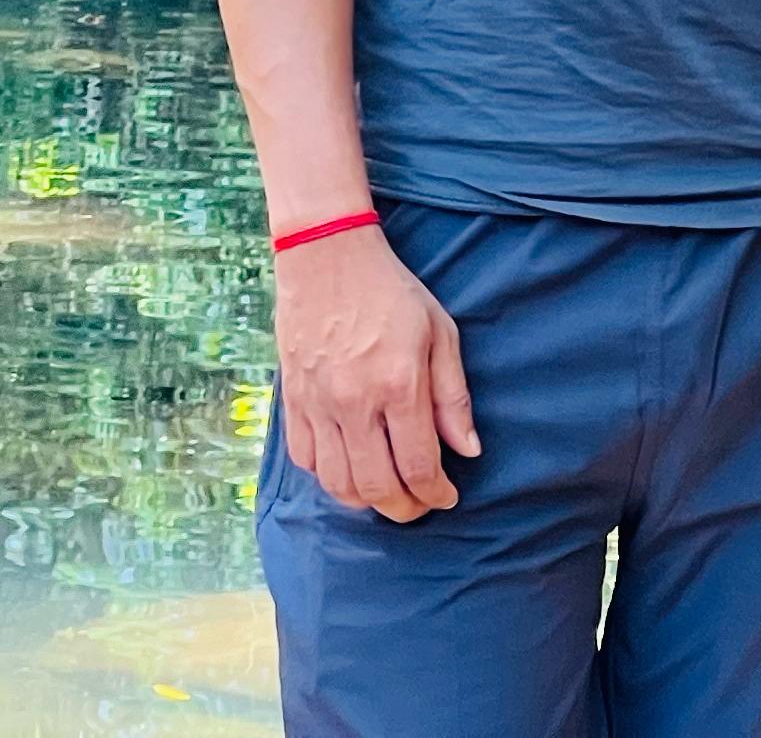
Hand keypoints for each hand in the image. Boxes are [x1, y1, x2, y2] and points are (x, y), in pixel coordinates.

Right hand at [273, 231, 477, 522]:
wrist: (325, 253)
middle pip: (377, 487)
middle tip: (419, 503)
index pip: (418, 466)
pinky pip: (304, 459)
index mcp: (398, 384)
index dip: (436, 494)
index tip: (447, 496)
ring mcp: (317, 403)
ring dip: (365, 500)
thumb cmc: (390, 289)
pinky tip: (348, 466)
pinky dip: (327, 476)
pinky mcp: (292, 399)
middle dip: (404, 508)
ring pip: (337, 483)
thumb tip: (468, 451)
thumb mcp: (439, 331)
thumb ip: (453, 396)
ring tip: (385, 490)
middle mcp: (354, 402)